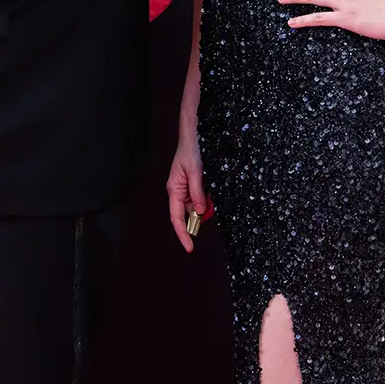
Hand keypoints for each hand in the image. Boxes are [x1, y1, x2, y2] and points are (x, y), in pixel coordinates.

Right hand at [166, 135, 209, 253]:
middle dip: (196, 223)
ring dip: (203, 210)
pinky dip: (205, 202)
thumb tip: (199, 212)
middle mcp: (177, 192)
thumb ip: (197, 193)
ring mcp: (184, 189)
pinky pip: (198, 200)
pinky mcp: (191, 186)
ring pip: (194, 208)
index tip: (190, 248)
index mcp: (174, 190)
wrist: (192, 135)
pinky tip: (210, 196)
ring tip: (210, 198)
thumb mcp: (196, 172)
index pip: (176, 218)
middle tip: (207, 220)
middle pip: (185, 216)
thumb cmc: (190, 150)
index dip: (183, 234)